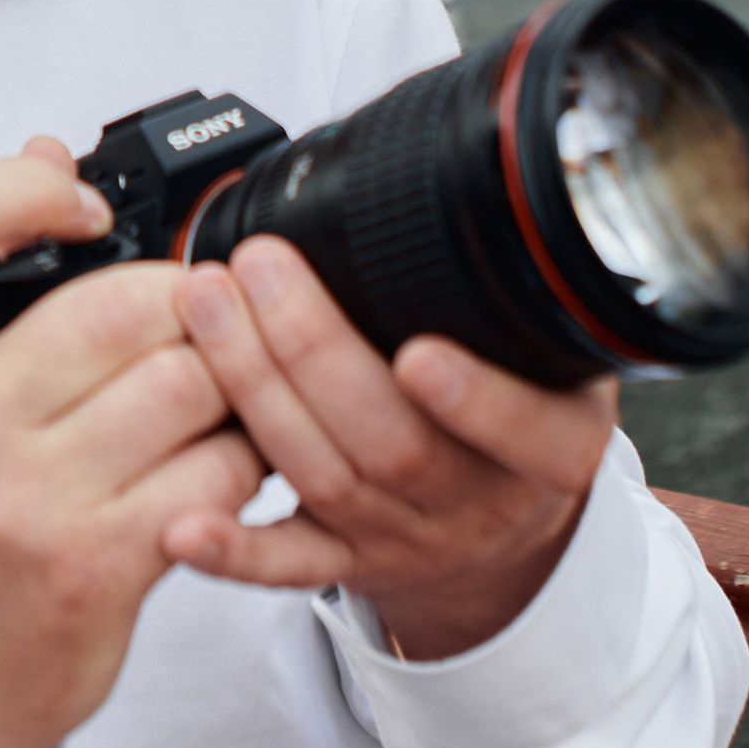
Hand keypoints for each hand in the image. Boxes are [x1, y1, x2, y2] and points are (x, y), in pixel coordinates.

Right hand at [0, 140, 264, 747]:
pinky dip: (243, 458)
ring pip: (187, 381)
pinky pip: (216, 472)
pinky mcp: (96, 565)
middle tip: (195, 317)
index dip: (25, 185)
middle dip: (182, 300)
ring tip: (221, 388)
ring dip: (229, 379)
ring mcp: (22, 498)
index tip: (81, 202)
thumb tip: (45, 152)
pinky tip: (226, 460)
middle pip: (118, 300)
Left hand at [162, 239, 617, 658]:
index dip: (476, 400)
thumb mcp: (566, 357)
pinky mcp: (345, 562)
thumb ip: (529, 298)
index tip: (419, 353)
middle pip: (394, 443)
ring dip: (255, 389)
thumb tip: (466, 181)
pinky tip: (182, 525)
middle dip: (314, 349)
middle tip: (260, 266)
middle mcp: (478, 499)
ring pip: (326, 478)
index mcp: (554, 445)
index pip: (529, 432)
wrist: (502, 528)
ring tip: (207, 305)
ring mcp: (405, 535)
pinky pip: (287, 566)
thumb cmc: (524, 409)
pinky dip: (233, 550)